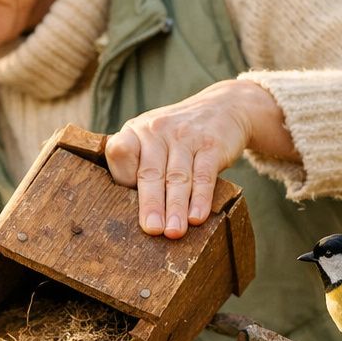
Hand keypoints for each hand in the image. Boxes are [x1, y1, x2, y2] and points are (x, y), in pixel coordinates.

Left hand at [105, 79, 293, 238]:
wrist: (221, 107)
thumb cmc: (175, 136)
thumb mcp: (150, 140)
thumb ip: (135, 166)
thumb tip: (124, 213)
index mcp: (135, 132)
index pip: (120, 154)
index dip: (122, 179)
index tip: (125, 206)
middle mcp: (157, 130)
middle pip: (150, 172)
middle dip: (151, 204)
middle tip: (151, 230)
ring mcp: (185, 136)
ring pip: (178, 177)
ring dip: (175, 208)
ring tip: (173, 232)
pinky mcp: (211, 145)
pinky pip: (204, 175)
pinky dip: (201, 198)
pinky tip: (197, 217)